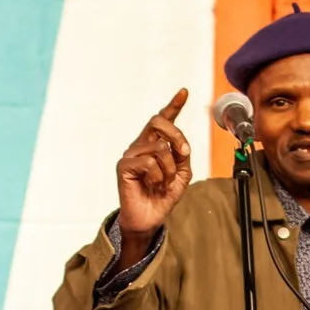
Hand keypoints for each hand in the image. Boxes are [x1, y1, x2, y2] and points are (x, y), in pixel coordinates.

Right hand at [115, 89, 192, 251]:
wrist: (149, 218)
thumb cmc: (163, 195)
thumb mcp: (182, 174)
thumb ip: (183, 156)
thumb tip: (180, 144)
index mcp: (155, 144)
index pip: (163, 120)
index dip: (173, 105)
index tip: (184, 91)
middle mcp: (142, 144)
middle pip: (158, 122)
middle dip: (176, 135)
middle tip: (184, 154)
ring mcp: (131, 154)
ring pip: (159, 147)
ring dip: (169, 168)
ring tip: (164, 183)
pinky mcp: (124, 165)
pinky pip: (148, 162)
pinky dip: (158, 176)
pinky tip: (153, 185)